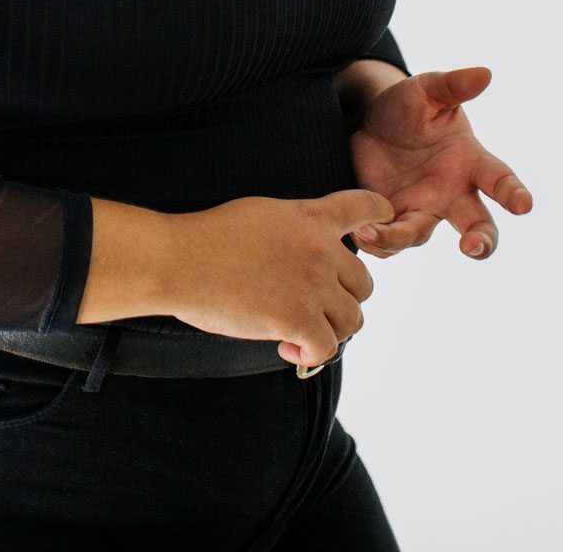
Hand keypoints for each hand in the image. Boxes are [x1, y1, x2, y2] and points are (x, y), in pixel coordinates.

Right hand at [165, 189, 395, 369]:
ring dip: (329, 330)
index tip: (383, 222)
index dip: (380, 215)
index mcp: (310, 219)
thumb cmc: (207, 239)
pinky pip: (326, 348)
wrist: (180, 261)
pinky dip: (310, 355)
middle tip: (311, 308)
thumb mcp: (261, 214)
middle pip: (364, 284)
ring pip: (352, 320)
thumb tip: (306, 253)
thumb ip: (294, 229)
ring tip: (299, 334)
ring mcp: (313, 286)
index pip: (365, 207)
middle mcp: (320, 250)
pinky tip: (286, 349)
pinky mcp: (298, 320)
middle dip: (341, 299)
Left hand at [346, 66, 531, 260]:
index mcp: (469, 161)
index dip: (514, 193)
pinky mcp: (392, 220)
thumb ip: (453, 85)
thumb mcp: (426, 91)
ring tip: (367, 230)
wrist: (367, 122)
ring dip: (397, 238)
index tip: (524, 205)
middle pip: (478, 225)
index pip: (499, 179)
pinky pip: (388, 243)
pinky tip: (357, 229)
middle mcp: (451, 193)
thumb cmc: (408, 106)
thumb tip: (485, 74)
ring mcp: (422, 210)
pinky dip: (375, 242)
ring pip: (419, 236)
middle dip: (481, 241)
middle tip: (473, 247)